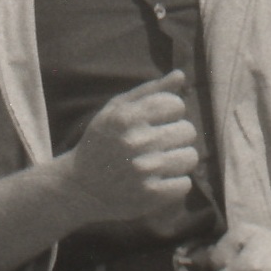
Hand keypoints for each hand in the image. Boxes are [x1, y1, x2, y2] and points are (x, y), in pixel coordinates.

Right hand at [62, 70, 198, 222]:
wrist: (79, 185)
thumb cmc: (102, 141)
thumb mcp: (116, 109)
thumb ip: (150, 91)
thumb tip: (180, 75)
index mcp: (127, 117)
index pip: (176, 105)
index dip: (168, 113)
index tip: (154, 122)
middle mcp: (136, 142)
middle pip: (188, 131)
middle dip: (175, 135)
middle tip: (156, 144)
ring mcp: (144, 170)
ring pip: (191, 157)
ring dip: (178, 159)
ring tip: (160, 162)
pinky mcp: (150, 195)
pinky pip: (185, 184)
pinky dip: (174, 183)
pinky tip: (157, 180)